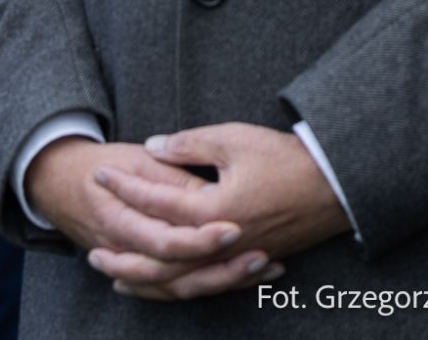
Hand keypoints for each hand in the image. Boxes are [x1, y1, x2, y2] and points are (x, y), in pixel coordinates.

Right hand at [23, 136, 270, 299]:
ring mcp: (132, 266)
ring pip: (180, 289)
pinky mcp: (142, 273)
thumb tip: (210, 191)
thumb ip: (171, 176)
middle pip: (178, 274)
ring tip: (264, 267)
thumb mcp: (136, 158)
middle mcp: (125, 252)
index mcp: (118, 219)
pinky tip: (243, 280)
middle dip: (223, 268)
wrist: (59, 181)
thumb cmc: (102, 164)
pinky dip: (210, 287)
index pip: (165, 240)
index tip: (235, 228)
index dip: (201, 238)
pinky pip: (175, 291)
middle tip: (262, 255)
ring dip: (225, 281)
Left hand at [89, 123, 348, 300]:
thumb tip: (151, 148)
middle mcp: (222, 242)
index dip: (125, 187)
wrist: (337, 186)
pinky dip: (176, 287)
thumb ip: (187, 145)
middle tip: (91, 249)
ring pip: (180, 280)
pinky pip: (204, 284)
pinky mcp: (248, 264)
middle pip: (160, 258)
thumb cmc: (284, 158)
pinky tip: (159, 284)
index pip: (157, 202)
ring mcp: (236, 258)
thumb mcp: (233, 139)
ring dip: (144, 280)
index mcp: (214, 210)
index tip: (100, 175)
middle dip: (123, 253)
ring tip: (114, 276)